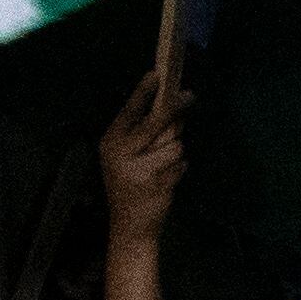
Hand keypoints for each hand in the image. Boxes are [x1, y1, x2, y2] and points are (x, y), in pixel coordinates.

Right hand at [99, 68, 189, 240]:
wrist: (129, 225)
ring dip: (176, 151)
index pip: (129, 112)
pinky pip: (180, 164)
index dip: (143, 92)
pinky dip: (179, 169)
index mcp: (111, 143)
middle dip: (175, 107)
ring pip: (174, 144)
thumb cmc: (130, 184)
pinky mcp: (157, 182)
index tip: (156, 74)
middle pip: (156, 121)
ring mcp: (139, 168)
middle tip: (189, 95)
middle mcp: (121, 153)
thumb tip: (170, 106)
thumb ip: (143, 134)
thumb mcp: (126, 156)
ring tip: (164, 165)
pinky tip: (166, 180)